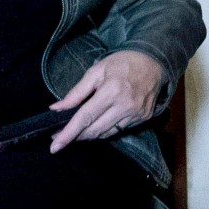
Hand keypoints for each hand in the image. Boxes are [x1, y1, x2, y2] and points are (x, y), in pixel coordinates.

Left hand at [48, 49, 167, 150]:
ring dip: (89, 135)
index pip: (85, 117)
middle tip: (60, 137)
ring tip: (77, 132)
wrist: (154, 62)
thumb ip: (76, 92)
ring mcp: (136, 114)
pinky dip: (105, 131)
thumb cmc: (122, 63)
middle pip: (95, 130)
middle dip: (76, 136)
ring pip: (106, 133)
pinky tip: (97, 126)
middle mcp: (125, 106)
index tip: (55, 146)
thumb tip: (56, 108)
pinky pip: (119, 130)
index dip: (68, 133)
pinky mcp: (143, 118)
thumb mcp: (96, 71)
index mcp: (111, 91)